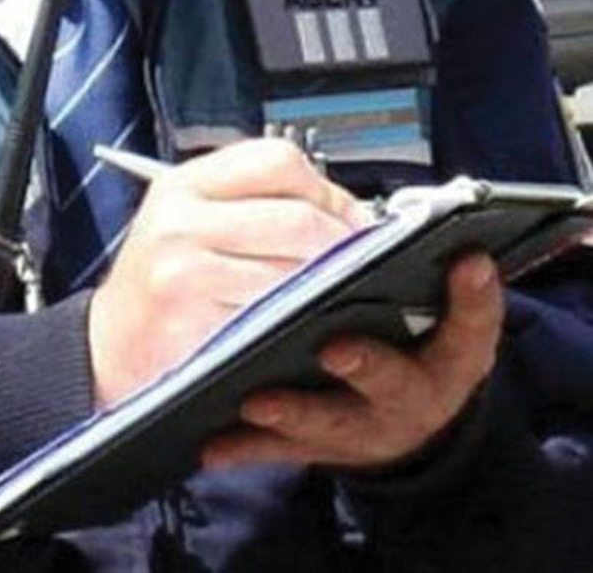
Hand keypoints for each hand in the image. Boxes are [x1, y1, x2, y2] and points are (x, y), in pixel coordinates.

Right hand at [88, 139, 367, 406]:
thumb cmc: (155, 289)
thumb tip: (341, 212)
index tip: (343, 216)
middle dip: (339, 243)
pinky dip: (294, 318)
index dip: (324, 189)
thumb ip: (249, 204)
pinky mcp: (192, 317)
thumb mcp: (184, 224)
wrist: (108, 349)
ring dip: (323, 286)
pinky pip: (272, 312)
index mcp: (181, 186)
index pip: (275, 160)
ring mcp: (183, 269)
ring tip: (319, 293)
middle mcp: (178, 220)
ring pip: (293, 268)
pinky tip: (288, 322)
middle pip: (296, 215)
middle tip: (352, 262)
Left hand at [202, 253, 502, 470]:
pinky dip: (242, 447)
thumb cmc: (415, 347)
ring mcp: (360, 429)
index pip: (472, 326)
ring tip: (257, 400)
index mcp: (450, 358)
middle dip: (367, 365)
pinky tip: (211, 446)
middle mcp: (408, 398)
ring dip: (292, 412)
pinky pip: (276, 450)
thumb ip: (438, 280)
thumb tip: (439, 234)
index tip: (467, 262)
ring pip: (326, 423)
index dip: (473, 298)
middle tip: (337, 348)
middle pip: (392, 382)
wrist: (406, 425)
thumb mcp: (445, 320)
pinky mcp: (315, 447)